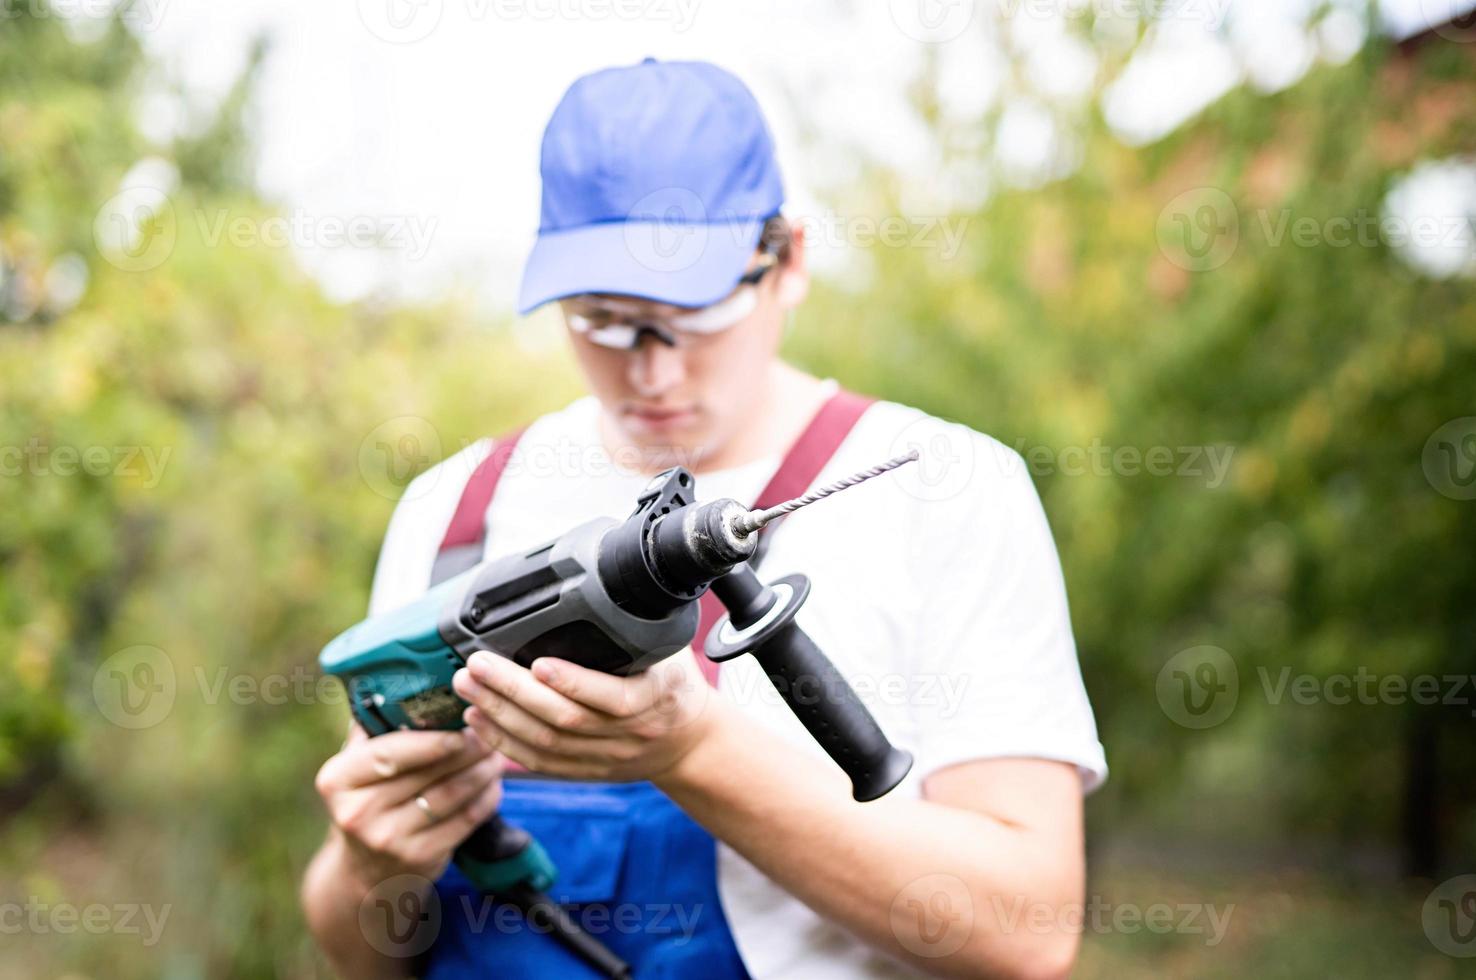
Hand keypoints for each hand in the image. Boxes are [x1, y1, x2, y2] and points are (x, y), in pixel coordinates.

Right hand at [313, 724, 502, 884]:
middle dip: (467, 750)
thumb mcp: (354, 766)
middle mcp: (357, 812)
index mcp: (338, 779)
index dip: (430, 740)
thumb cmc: (366, 800)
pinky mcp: (419, 859)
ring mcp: (388, 840)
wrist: (365, 871)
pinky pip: (464, 821)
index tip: (461, 725)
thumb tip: (403, 678)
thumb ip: (373, 728)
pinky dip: (485, 799)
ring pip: (451, 796)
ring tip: (497, 753)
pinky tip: (495, 783)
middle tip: (491, 731)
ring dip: (482, 771)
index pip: (389, 752)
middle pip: (426, 773)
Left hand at [451, 651, 716, 781]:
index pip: (613, 697)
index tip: (537, 661)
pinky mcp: (588, 771)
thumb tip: (600, 581)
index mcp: (656, 696)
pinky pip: (540, 764)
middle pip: (564, 720)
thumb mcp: (671, 649)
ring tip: (468, 687)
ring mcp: (608, 757)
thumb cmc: (675, 684)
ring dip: (500, 716)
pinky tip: (478, 721)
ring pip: (545, 744)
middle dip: (513, 692)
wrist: (691, 742)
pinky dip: (504, 742)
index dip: (574, 682)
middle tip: (477, 665)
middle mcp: (631, 732)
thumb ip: (638, 626)